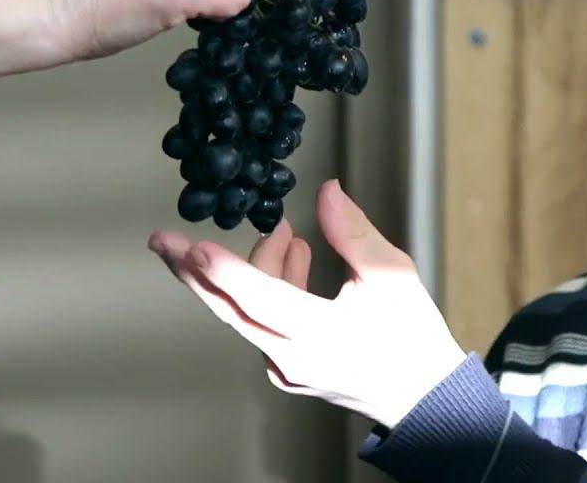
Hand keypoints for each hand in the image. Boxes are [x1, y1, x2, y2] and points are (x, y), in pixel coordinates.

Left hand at [147, 180, 467, 428]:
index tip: (195, 245)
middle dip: (193, 270)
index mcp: (319, 335)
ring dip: (251, 269)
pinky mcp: (287, 368)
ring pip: (247, 312)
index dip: (226, 269)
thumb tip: (327, 190)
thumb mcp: (391, 275)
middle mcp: (291, 357)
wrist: (423, 396)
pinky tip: (292, 259)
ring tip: (282, 234)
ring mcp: (285, 367)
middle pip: (230, 309)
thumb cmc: (412, 336)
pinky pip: (261, 323)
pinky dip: (266, 290)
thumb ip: (352, 232)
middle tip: (163, 239)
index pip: (260, 299)